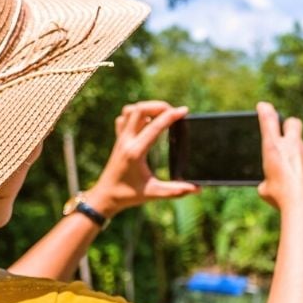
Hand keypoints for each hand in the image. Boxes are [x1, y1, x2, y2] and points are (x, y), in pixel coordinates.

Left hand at [86, 101, 199, 215]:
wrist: (105, 196)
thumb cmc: (128, 195)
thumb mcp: (153, 193)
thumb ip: (175, 191)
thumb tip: (197, 189)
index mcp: (136, 152)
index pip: (155, 126)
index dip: (171, 116)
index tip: (184, 111)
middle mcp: (126, 141)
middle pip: (140, 110)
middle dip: (159, 106)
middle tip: (173, 112)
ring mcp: (120, 139)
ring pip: (130, 110)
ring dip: (147, 108)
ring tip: (161, 115)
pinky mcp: (118, 140)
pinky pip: (124, 118)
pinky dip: (136, 114)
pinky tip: (146, 123)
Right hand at [256, 101, 302, 214]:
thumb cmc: (280, 199)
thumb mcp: (264, 188)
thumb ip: (269, 176)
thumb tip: (273, 178)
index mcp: (274, 149)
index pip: (268, 120)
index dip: (265, 110)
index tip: (263, 106)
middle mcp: (293, 145)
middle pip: (293, 122)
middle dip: (289, 126)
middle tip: (286, 137)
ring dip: (299, 157)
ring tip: (296, 178)